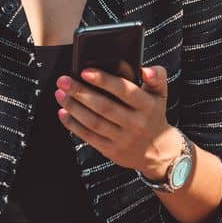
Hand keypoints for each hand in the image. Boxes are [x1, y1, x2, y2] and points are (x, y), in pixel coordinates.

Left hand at [55, 64, 178, 177]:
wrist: (159, 152)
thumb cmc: (154, 115)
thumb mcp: (161, 95)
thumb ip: (157, 77)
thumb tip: (145, 70)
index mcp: (147, 106)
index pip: (124, 90)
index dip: (104, 80)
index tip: (85, 71)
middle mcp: (136, 123)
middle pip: (104, 106)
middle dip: (80, 92)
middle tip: (63, 81)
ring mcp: (123, 139)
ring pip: (94, 122)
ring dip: (73, 107)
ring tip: (60, 94)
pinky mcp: (112, 151)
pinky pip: (89, 137)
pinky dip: (73, 125)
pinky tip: (63, 112)